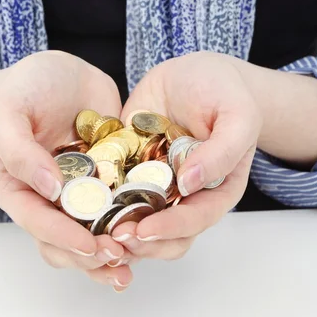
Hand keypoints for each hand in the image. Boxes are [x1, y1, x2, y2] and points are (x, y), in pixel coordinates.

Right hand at [0, 51, 133, 290]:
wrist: (64, 73)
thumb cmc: (25, 88)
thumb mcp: (7, 111)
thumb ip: (19, 151)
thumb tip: (50, 190)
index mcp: (19, 190)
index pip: (37, 224)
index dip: (63, 238)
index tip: (90, 246)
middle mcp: (48, 201)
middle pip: (64, 244)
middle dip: (90, 257)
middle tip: (118, 256)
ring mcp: (80, 197)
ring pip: (93, 238)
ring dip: (112, 255)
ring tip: (134, 261)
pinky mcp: (109, 187)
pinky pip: (120, 214)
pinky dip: (133, 228)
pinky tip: (151, 239)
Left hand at [115, 52, 262, 258]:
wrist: (191, 74)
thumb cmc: (224, 93)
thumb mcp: (237, 115)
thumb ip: (222, 151)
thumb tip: (190, 183)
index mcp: (215, 191)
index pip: (195, 221)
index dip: (170, 230)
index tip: (144, 230)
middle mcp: (184, 198)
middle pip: (165, 238)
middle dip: (140, 243)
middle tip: (113, 237)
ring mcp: (153, 189)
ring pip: (136, 227)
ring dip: (117, 236)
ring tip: (95, 236)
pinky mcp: (127, 175)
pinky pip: (112, 200)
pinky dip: (97, 212)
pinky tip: (79, 215)